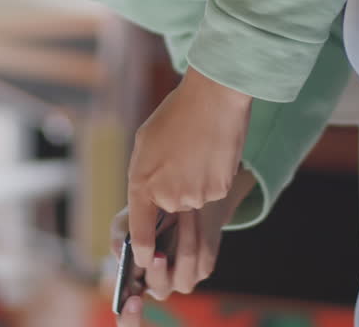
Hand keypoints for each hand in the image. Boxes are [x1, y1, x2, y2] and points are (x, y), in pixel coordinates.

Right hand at [112, 171, 256, 325]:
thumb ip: (119, 240)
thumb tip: (122, 258)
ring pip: (184, 278)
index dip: (128, 318)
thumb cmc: (142, 216)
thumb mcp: (124, 223)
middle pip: (159, 290)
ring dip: (184, 244)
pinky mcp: (202, 269)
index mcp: (133, 281)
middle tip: (158, 255)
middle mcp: (158, 285)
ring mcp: (181, 280)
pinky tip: (192, 214)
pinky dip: (197, 237)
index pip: (126, 316)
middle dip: (158, 272)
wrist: (178, 201)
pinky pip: (202, 263)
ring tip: (181, 216)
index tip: (132, 303)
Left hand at [126, 68, 251, 267]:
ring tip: (197, 150)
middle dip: (175, 190)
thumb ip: (144, 173)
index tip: (144, 261)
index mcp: (143, 183)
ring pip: (194, 200)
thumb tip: (150, 193)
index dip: (142, 251)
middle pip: (172, 209)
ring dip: (196, 181)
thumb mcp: (146, 141)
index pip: (139, 230)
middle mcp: (168, 196)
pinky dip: (213, 177)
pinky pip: (213, 192)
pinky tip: (212, 153)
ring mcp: (195, 196)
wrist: (213, 97)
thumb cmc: (177, 113)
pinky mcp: (219, 191)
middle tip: (181, 158)